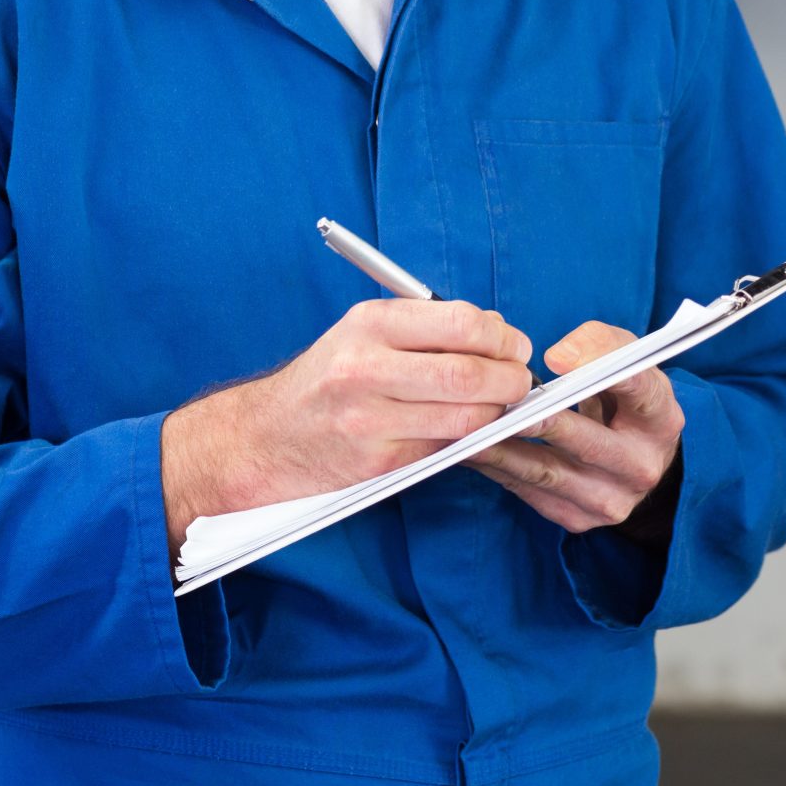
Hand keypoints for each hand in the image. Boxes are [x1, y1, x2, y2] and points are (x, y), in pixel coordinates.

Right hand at [160, 300, 534, 544]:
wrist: (265, 437)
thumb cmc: (326, 380)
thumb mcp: (362, 333)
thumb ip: (424, 329)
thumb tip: (497, 336)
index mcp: (369, 324)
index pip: (461, 322)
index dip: (501, 336)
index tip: (513, 345)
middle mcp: (366, 368)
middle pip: (468, 372)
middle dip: (510, 378)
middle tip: (520, 381)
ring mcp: (370, 420)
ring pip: (464, 417)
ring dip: (496, 413)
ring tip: (501, 406)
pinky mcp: (376, 462)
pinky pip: (443, 449)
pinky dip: (467, 440)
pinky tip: (469, 430)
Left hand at [465, 321, 684, 536]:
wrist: (638, 465)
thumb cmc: (623, 402)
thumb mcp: (626, 363)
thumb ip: (600, 344)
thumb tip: (558, 359)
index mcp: (661, 418)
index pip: (639, 389)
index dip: (600, 369)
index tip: (556, 359)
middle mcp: (642, 464)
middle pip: (584, 440)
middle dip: (536, 420)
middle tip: (493, 402)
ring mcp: (611, 499)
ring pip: (548, 472)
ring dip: (502, 450)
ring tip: (466, 429)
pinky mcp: (579, 518)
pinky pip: (529, 492)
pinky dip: (497, 470)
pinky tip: (470, 451)